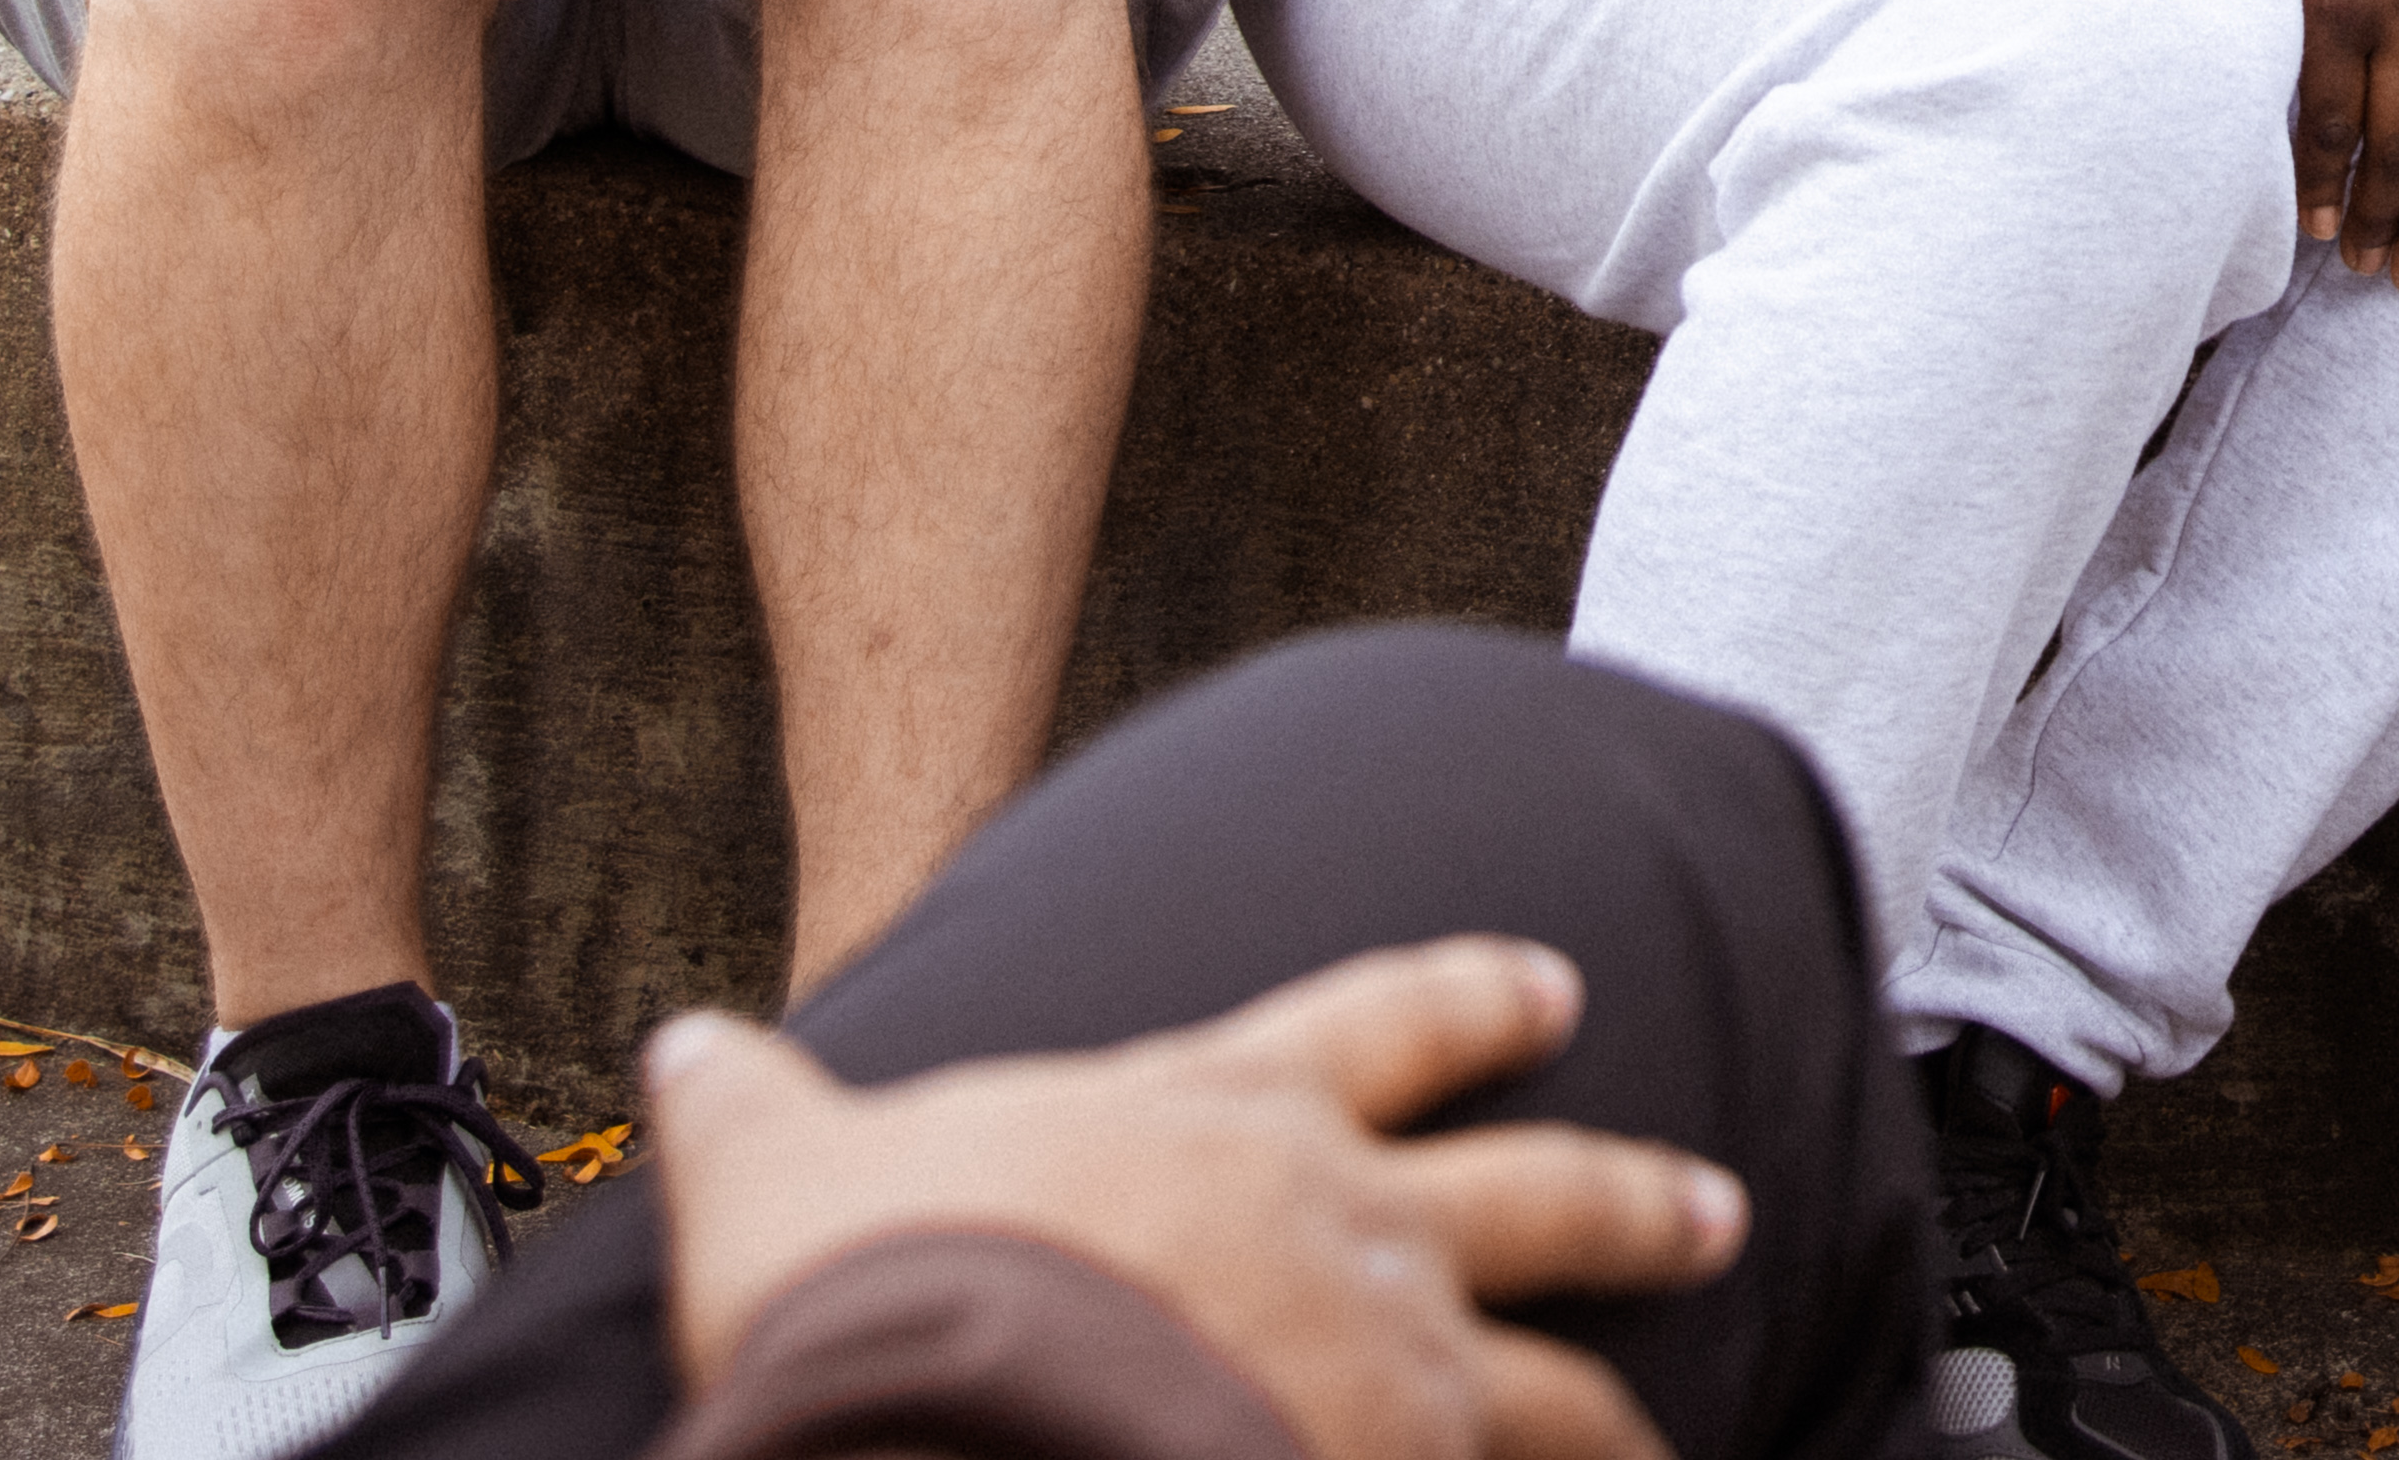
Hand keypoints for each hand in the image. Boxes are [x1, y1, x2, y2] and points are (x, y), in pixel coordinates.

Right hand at [649, 937, 1741, 1459]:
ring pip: (1558, 1383)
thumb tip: (686, 1048)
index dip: (1470, 1001)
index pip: (1382, 1021)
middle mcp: (1346, 1224)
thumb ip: (756, 1113)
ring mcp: (1389, 1364)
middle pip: (1538, 1190)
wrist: (953, 1424)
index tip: (1550, 985)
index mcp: (1225, 1114)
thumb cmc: (882, 1291)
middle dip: (1629, 1198)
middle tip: (1712, 1203)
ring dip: (1617, 1412)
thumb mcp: (787, 1172)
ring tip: (1672, 1446)